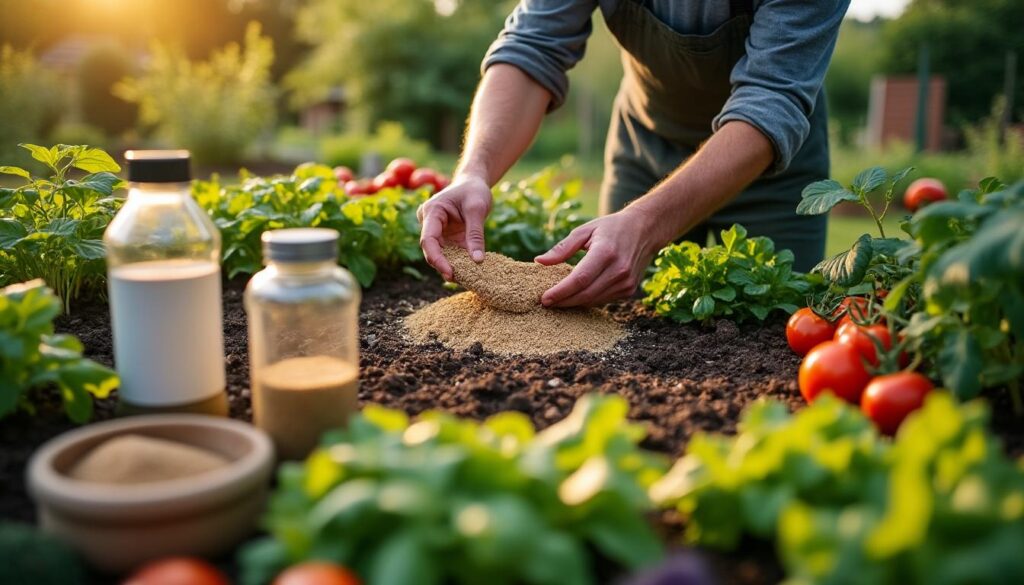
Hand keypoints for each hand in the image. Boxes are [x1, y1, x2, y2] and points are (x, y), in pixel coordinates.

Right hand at [417, 174, 492, 279]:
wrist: (474, 183)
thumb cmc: (474, 190)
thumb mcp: (477, 209)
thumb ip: (475, 234)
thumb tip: (478, 261)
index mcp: (432, 212)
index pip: (428, 240)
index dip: (436, 259)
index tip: (449, 273)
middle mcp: (430, 223)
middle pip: (432, 250)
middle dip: (444, 266)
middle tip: (459, 281)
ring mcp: (438, 232)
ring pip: (440, 255)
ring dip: (452, 267)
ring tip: (467, 280)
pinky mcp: (447, 238)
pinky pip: (450, 254)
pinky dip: (459, 263)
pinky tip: (470, 274)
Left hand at [536, 208, 663, 307]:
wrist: (645, 230)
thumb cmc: (611, 227)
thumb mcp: (585, 230)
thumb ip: (562, 248)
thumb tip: (540, 261)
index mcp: (605, 252)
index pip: (579, 279)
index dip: (560, 292)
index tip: (544, 299)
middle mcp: (618, 270)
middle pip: (585, 294)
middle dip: (563, 301)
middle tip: (546, 303)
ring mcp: (626, 282)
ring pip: (593, 301)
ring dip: (574, 303)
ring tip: (557, 301)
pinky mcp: (629, 289)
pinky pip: (603, 300)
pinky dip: (588, 300)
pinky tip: (576, 296)